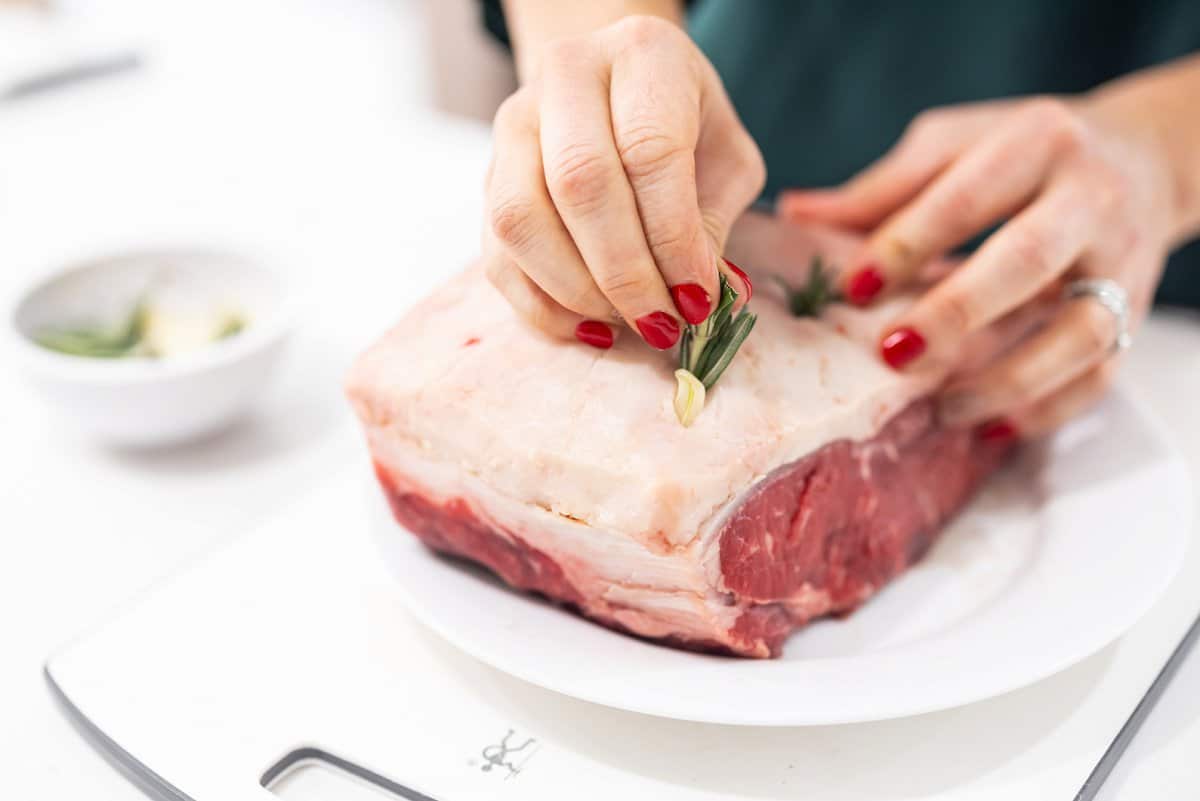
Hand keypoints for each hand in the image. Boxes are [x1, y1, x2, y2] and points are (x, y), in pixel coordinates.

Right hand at [482, 15, 764, 350]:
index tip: (698, 297)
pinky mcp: (487, 175)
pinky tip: (589, 327)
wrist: (616, 88)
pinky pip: (497, 255)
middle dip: (625, 273)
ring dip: (578, 292)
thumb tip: (714, 300)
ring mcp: (513, 123)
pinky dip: (542, 306)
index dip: (672, 236)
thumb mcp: (725, 156)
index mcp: (641, 55)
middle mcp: (565, 75)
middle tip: (663, 323)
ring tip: (628, 323)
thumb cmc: (683, 123)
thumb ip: (716, 221)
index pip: (649, 151)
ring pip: (521, 220)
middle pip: (578, 184)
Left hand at [780, 97, 1176, 435]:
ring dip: (1008, 378)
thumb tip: (794, 213)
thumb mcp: (953, 146)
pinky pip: (1102, 372)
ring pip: (1079, 330)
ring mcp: (1122, 260)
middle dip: (957, 312)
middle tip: (892, 353)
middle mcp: (1090, 198)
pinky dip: (1049, 408)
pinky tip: (994, 427)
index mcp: (1035, 142)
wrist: (1142, 155)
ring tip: (943, 407)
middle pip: (1027, 259)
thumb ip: (882, 188)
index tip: (853, 287)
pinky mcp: (1136, 311)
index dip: (905, 244)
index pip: (966, 197)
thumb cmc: (1021, 153)